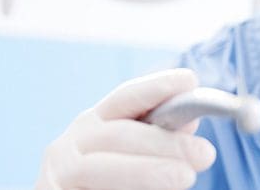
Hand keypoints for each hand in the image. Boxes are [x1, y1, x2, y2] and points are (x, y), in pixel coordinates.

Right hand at [35, 68, 216, 189]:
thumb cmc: (106, 184)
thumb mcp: (133, 158)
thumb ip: (158, 138)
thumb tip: (187, 121)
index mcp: (93, 124)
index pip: (126, 97)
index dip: (157, 87)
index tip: (189, 80)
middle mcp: (69, 144)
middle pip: (120, 134)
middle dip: (166, 142)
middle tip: (205, 154)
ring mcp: (54, 174)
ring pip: (100, 167)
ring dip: (147, 171)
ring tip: (185, 177)